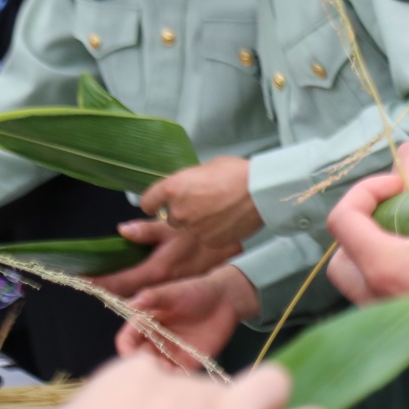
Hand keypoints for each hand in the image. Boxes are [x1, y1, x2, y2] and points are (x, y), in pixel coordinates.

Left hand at [92, 219, 239, 297]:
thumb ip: (147, 230)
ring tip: (108, 279)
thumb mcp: (175, 225)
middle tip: (90, 279)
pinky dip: (144, 284)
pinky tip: (139, 276)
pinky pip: (158, 288)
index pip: (119, 282)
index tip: (79, 279)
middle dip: (108, 286)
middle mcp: (164, 284)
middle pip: (127, 292)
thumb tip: (122, 232)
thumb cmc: (208, 228)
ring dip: (125, 287)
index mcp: (158, 271)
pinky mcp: (187, 282)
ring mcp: (176, 286)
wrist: (243, 243)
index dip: (97, 281)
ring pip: (143, 292)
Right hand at [117, 265, 258, 366]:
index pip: (127, 340)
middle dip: (142, 364)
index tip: (130, 354)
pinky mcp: (188, 362)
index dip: (126, 348)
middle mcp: (154, 342)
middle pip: (140, 359)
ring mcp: (170, 353)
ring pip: (157, 370)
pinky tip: (179, 376)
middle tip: (153, 363)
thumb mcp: (172, 292)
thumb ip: (152, 297)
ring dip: (158, 373)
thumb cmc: (196, 291)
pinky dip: (174, 379)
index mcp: (145, 325)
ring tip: (166, 369)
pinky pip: (177, 375)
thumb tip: (131, 304)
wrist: (226, 299)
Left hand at [141, 155, 262, 248]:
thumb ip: (190, 181)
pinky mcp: (208, 241)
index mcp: (173, 188)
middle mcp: (178, 211)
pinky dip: (213, 232)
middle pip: (169, 218)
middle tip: (202, 204)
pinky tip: (227, 221)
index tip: (159, 204)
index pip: (147, 201)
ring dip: (198, 223)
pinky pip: (205, 238)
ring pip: (188, 229)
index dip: (155, 203)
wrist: (261, 191)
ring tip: (219, 213)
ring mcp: (193, 229)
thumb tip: (187, 188)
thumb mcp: (207, 167)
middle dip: (182, 213)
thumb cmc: (237, 173)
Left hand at [326, 168, 408, 381]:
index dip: (363, 193)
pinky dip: (391, 284)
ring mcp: (393, 325)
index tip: (398, 189)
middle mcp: (377, 300)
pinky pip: (382, 306)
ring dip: (373, 259)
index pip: (342, 222)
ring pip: (357, 287)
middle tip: (397, 216)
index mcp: (386, 266)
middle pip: (340, 259)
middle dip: (360, 230)